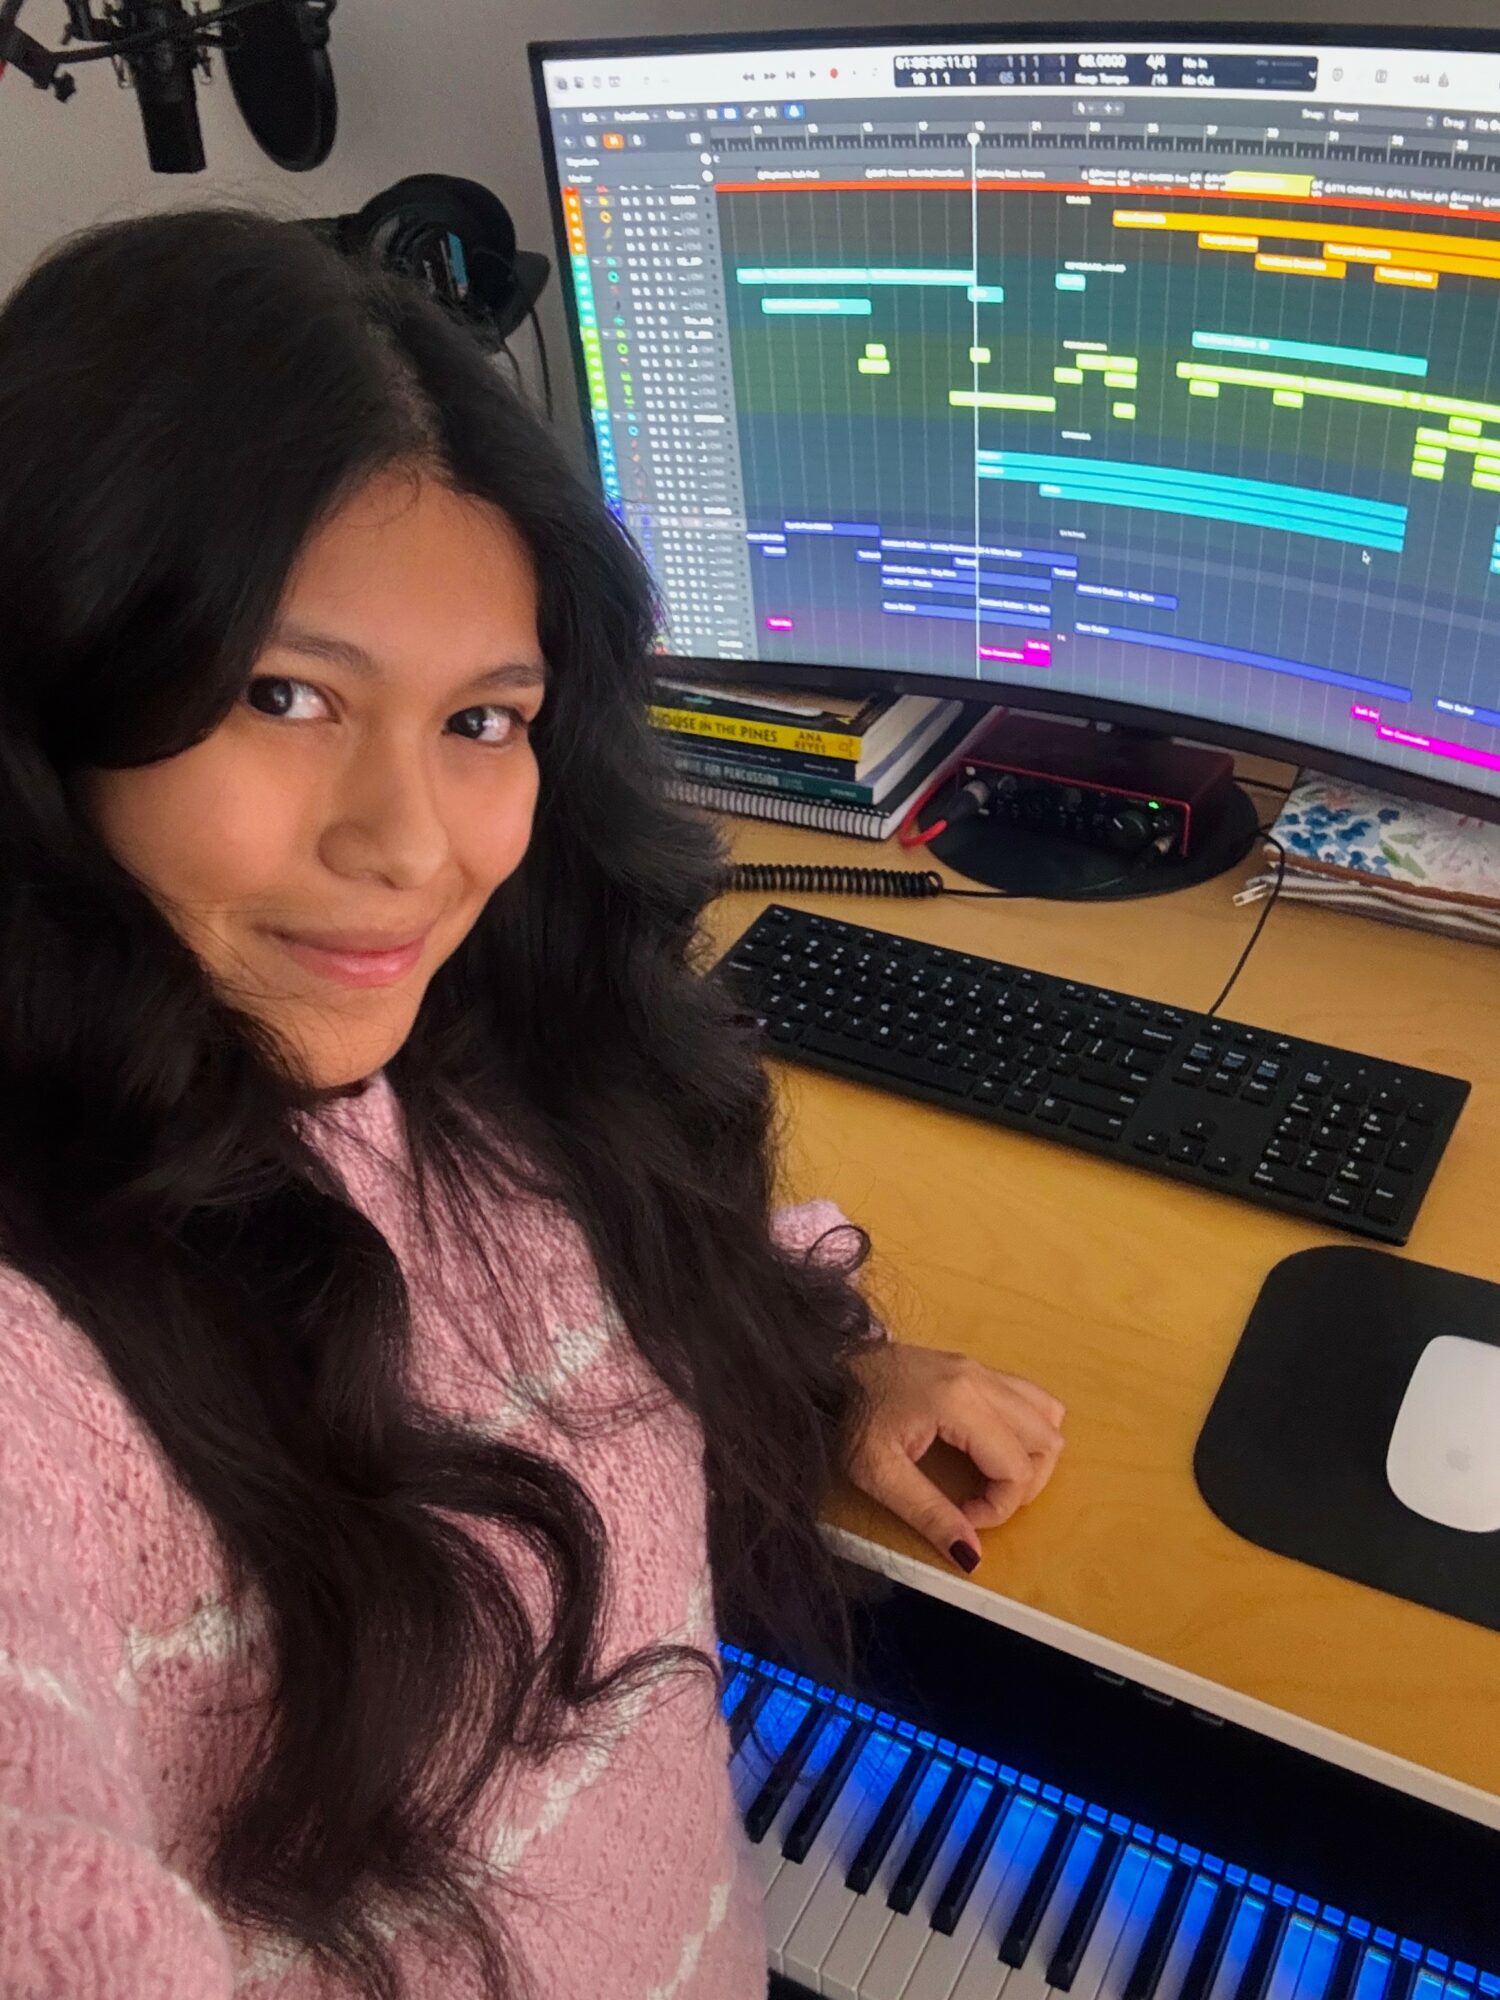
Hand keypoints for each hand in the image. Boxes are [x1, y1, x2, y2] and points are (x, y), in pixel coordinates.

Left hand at [844, 1344, 1065, 1574]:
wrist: (824, 1369)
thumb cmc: (847, 1418)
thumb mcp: (878, 1474)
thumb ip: (928, 1514)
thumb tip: (971, 1557)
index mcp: (959, 1402)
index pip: (1016, 1467)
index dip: (999, 1507)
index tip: (962, 1518)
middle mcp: (980, 1378)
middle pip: (1046, 1440)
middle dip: (1024, 1484)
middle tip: (981, 1502)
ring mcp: (980, 1368)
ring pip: (1047, 1415)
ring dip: (1031, 1455)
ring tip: (990, 1478)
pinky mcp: (974, 1367)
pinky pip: (1028, 1397)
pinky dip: (1025, 1429)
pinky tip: (990, 1449)